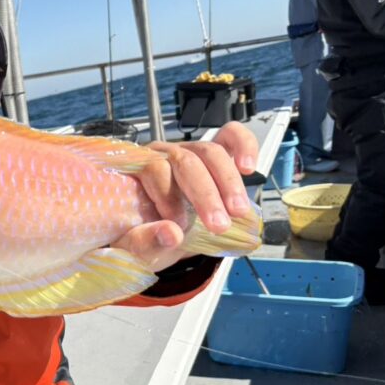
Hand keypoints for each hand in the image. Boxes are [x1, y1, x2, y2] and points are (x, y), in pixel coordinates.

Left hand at [111, 121, 257, 271]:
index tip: (180, 225)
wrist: (160, 237)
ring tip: (237, 211)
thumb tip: (171, 234)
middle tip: (218, 225)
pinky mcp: (212, 155)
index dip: (169, 196)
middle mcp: (161, 155)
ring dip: (228, 182)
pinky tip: (248, 167)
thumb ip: (146, 242)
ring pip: (211, 151)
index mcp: (136, 171)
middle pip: (185, 160)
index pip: (153, 169)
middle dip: (205, 193)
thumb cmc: (143, 236)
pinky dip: (244, 146)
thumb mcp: (135, 246)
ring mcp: (188, 151)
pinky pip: (230, 137)